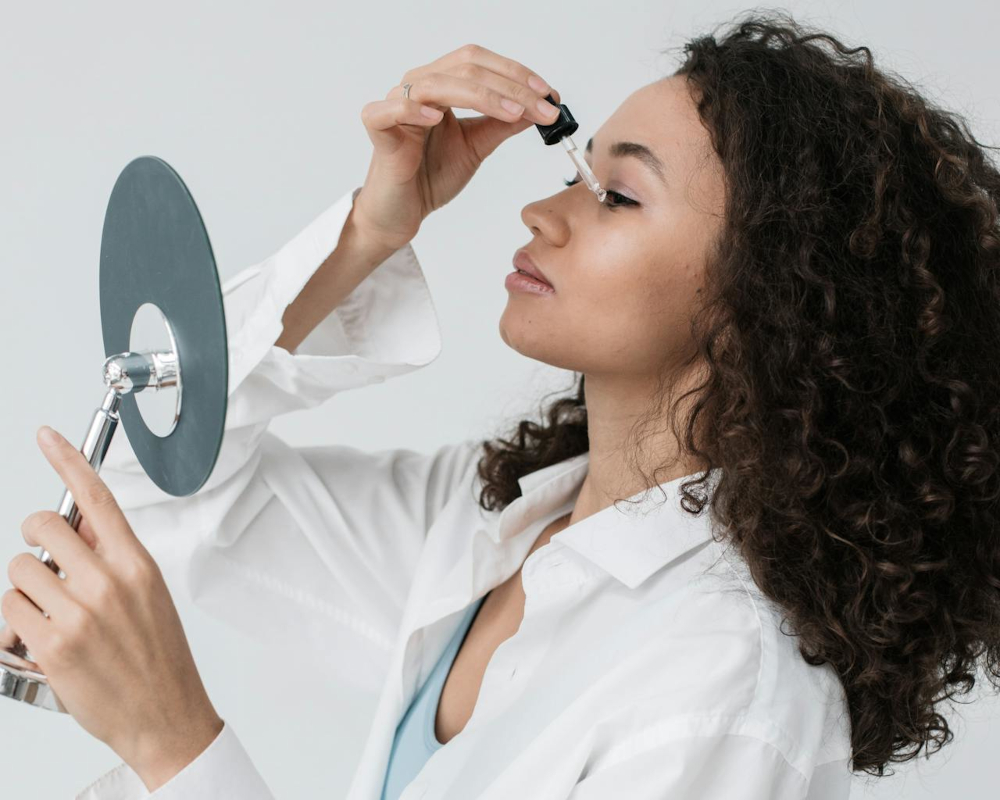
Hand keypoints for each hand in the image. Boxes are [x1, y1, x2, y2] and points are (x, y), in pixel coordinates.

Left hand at [2, 426, 222, 790]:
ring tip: (51, 613)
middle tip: (45, 562)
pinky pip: (8, 608)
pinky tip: (42, 637)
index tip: (46, 436)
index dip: (68, 459)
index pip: (98, 499)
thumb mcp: (148, 595)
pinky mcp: (51, 646)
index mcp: (136, 564)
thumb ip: (113, 558)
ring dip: (25, 587)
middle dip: (35, 540)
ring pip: (19, 569)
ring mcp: (78, 613)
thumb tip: (75, 528)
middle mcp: (108, 582)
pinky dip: (16, 620)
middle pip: (43, 526)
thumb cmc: (159, 658)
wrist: (166, 715)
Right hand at [352, 42, 562, 252]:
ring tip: (512, 113)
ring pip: (438, 84)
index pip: (480, 63)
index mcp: (442, 84)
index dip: (516, 73)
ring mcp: (396, 103)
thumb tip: (539, 106)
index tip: (549, 94)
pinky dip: (414, 108)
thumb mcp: (477, 146)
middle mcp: (419, 85)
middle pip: (465, 68)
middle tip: (541, 106)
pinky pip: (392, 108)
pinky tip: (439, 117)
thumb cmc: (431, 176)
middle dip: (510, 86)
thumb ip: (502, 123)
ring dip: (482, 96)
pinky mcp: (378, 126)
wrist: (402, 212)